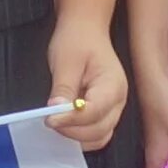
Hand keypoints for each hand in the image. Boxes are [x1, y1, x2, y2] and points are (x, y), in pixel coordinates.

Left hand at [47, 19, 125, 151]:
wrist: (84, 30)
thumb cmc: (77, 40)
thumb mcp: (66, 61)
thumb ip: (63, 88)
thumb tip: (56, 112)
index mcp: (112, 85)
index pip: (94, 112)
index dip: (71, 119)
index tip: (49, 118)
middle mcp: (118, 101)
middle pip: (100, 130)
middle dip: (72, 130)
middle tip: (50, 120)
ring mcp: (113, 109)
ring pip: (99, 137)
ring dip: (76, 136)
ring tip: (57, 120)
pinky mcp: (104, 112)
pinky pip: (95, 132)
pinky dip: (80, 134)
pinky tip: (64, 123)